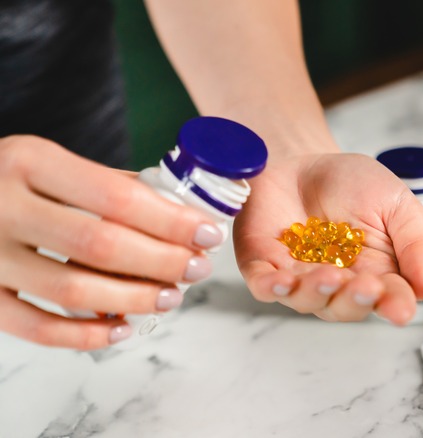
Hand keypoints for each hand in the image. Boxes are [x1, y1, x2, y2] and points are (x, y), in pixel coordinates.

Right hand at [0, 135, 221, 349]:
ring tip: (169, 298)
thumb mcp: (49, 162)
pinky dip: (84, 335)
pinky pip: (35, 327)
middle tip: (196, 269)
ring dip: (132, 299)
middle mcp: (1, 205)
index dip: (171, 221)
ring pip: (71, 290)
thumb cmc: (7, 180)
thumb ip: (107, 184)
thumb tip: (179, 211)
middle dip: (161, 262)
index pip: (117, 198)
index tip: (207, 234)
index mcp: (29, 160)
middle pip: (100, 245)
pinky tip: (120, 328)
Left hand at [233, 153, 422, 324]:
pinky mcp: (264, 265)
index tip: (401, 309)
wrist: (306, 161)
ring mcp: (299, 278)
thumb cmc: (355, 184)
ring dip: (318, 293)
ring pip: (307, 301)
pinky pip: (264, 285)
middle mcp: (339, 283)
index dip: (394, 305)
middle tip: (366, 286)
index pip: (389, 298)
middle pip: (346, 307)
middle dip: (355, 300)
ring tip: (329, 276)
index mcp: (377, 273)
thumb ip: (415, 243)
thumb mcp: (397, 205)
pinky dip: (272, 288)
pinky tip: (282, 281)